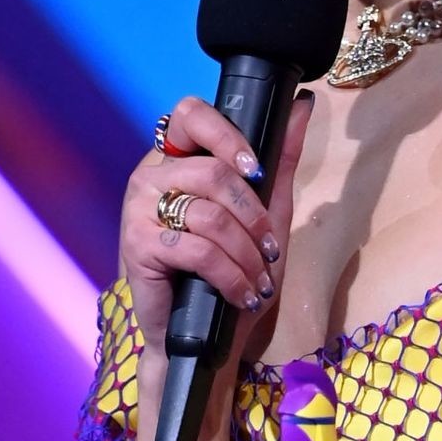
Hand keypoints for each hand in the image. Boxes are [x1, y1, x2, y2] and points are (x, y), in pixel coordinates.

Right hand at [120, 92, 315, 353]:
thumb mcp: (266, 211)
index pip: (191, 114)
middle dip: (254, 217)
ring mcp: (139, 210)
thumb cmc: (228, 270)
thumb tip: (302, 104)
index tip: (257, 171)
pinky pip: (198, 250)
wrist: (198, 335)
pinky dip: (232, 276)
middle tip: (268, 249)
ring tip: (259, 279)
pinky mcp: (139, 247)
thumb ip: (280, 158)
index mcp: (175, 158)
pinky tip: (242, 293)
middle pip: (212, 172)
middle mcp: (150, 176)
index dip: (228, 137)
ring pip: (210, 215)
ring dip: (247, 255)